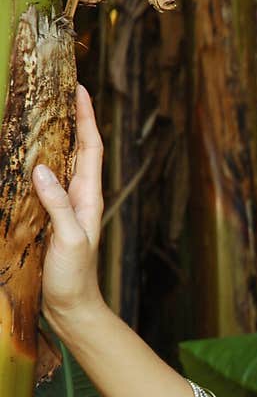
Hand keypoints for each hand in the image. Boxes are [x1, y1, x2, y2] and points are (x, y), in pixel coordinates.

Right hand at [34, 84, 104, 320]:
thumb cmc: (75, 278)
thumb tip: (41, 169)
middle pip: (77, 150)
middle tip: (56, 90)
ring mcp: (66, 208)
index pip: (91, 149)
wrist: (72, 307)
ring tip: (39, 113)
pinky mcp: (51, 219)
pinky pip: (45, 184)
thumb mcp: (69, 240)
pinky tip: (23, 158)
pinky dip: (36, 165)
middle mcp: (80, 198)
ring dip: (53, 139)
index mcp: (90, 198)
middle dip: (70, 120)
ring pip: (61, 164)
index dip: (87, 118)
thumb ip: (58, 206)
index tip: (80, 89)